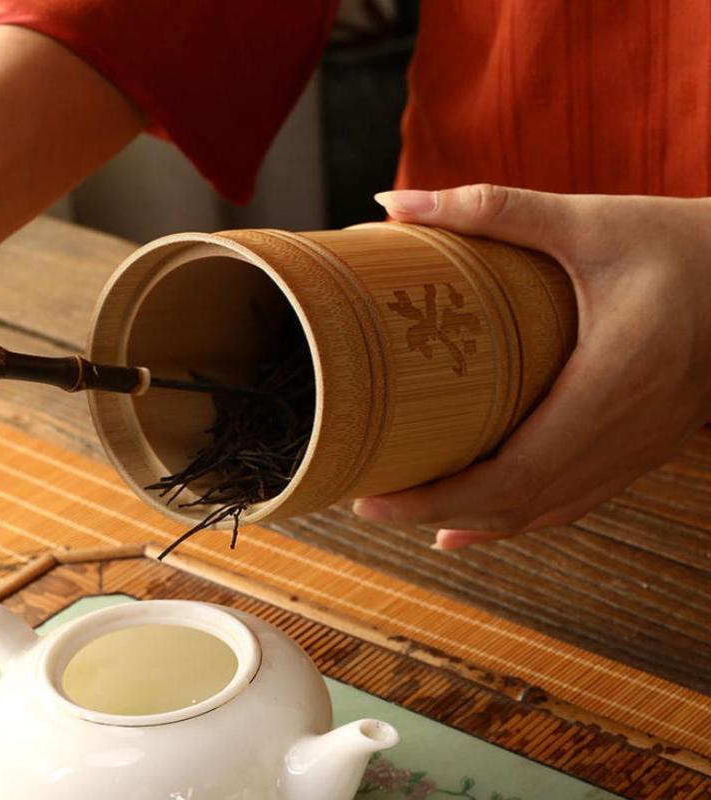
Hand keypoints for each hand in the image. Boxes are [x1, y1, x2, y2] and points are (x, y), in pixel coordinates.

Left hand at [353, 185, 710, 547]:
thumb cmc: (680, 244)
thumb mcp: (589, 221)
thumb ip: (492, 209)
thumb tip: (392, 201)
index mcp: (613, 382)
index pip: (512, 473)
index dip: (439, 497)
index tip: (375, 497)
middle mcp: (626, 434)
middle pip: (518, 505)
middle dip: (436, 513)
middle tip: (369, 504)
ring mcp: (637, 451)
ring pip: (543, 513)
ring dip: (471, 521)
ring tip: (406, 516)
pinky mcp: (639, 449)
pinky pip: (570, 503)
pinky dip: (514, 519)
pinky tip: (471, 526)